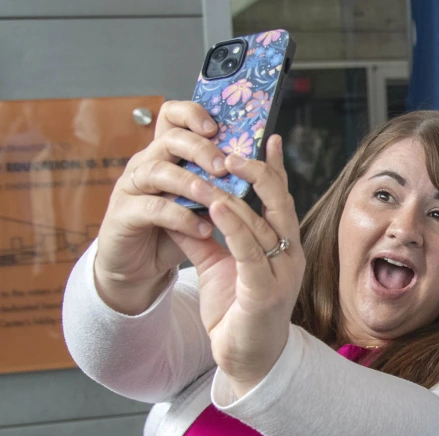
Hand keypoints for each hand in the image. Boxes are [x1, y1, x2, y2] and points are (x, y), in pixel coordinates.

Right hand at [94, 101, 227, 313]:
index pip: (172, 116)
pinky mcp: (124, 214)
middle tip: (225, 166)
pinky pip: (153, 208)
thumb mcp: (201, 202)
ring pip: (158, 171)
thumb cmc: (174, 228)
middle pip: (169, 139)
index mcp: (166, 154)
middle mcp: (146, 163)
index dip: (192, 114)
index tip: (217, 127)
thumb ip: (220, 183)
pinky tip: (204, 229)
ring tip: (215, 197)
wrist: (138, 264)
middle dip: (201, 149)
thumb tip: (261, 169)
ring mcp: (131, 186)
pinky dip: (181, 217)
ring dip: (191, 183)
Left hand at [178, 135, 304, 395]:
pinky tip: (217, 206)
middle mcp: (290, 255)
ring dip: (235, 194)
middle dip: (257, 171)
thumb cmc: (238, 314)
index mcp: (285, 247)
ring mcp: (282, 274)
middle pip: (279, 202)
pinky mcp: (265, 292)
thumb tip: (183, 204)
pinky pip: (249, 252)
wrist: (248, 361)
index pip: (282, 199)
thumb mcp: (219, 266)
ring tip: (214, 170)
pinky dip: (233, 227)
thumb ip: (205, 236)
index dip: (275, 168)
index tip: (265, 136)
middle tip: (230, 149)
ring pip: (261, 222)